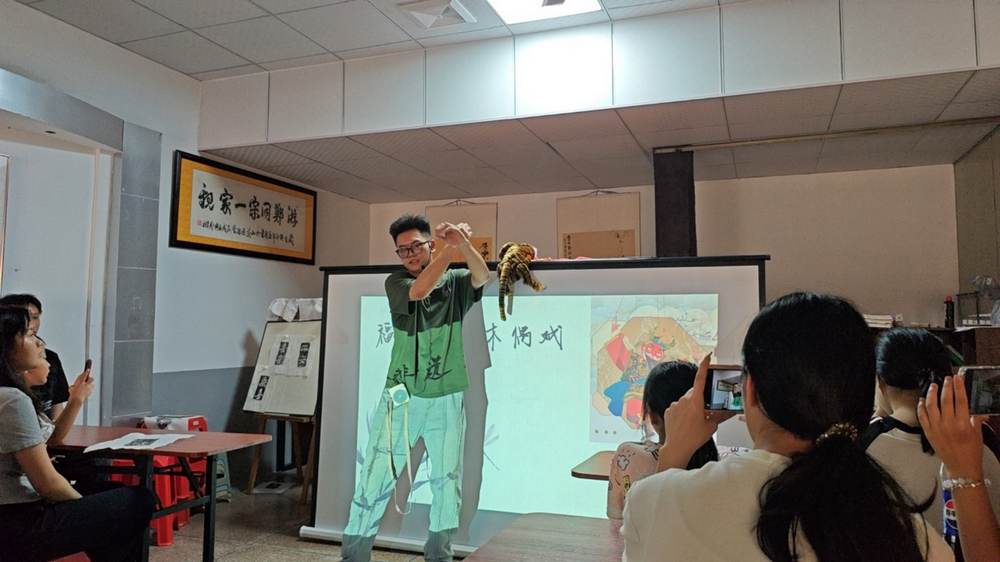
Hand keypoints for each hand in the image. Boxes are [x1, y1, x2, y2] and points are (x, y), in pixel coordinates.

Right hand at [67, 367, 93, 403]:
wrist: (76, 399)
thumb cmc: (73, 394)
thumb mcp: (71, 388)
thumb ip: (73, 386)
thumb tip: (74, 386)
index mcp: (80, 382)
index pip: (84, 375)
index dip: (86, 371)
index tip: (88, 369)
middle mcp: (86, 384)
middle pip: (91, 378)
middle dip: (90, 378)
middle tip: (87, 379)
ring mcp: (89, 388)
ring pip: (92, 384)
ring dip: (90, 385)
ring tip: (86, 387)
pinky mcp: (90, 392)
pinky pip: (91, 390)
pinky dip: (89, 390)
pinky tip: (85, 392)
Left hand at [435, 222, 470, 247]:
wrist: (461, 244)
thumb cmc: (454, 241)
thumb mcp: (446, 240)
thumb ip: (441, 238)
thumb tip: (436, 236)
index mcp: (447, 229)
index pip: (441, 226)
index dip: (438, 229)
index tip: (436, 233)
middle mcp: (450, 227)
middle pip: (443, 224)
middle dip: (439, 228)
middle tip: (437, 232)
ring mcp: (453, 228)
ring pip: (447, 224)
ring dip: (443, 228)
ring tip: (440, 233)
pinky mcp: (457, 229)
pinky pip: (451, 227)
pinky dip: (447, 229)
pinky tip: (444, 232)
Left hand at [659, 354, 735, 469]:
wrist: (677, 447)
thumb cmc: (694, 437)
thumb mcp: (711, 426)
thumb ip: (718, 416)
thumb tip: (727, 412)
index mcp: (695, 401)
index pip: (700, 379)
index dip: (704, 366)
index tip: (707, 356)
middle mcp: (683, 399)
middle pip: (694, 393)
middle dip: (699, 399)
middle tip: (704, 413)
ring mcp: (674, 404)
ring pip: (686, 401)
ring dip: (691, 407)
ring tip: (693, 422)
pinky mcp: (668, 410)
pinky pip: (678, 407)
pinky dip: (682, 412)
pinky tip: (684, 423)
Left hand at [918, 375, 985, 479]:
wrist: (962, 468)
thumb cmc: (972, 452)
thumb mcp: (978, 434)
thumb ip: (977, 420)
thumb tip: (979, 412)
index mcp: (963, 424)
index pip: (961, 400)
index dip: (959, 387)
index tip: (957, 378)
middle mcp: (948, 425)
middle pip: (946, 400)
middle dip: (946, 387)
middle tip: (947, 379)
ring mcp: (936, 429)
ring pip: (931, 406)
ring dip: (932, 394)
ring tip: (934, 385)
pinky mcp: (929, 433)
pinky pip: (922, 417)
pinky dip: (921, 407)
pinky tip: (922, 400)